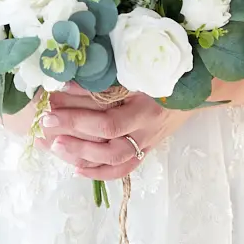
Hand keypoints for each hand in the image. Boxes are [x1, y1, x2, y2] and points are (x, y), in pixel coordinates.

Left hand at [38, 83, 195, 180]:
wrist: (198, 86)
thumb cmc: (164, 73)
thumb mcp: (136, 72)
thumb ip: (105, 80)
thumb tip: (66, 84)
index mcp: (146, 109)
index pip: (108, 124)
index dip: (77, 120)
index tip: (51, 110)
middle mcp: (147, 131)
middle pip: (108, 147)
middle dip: (74, 139)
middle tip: (45, 127)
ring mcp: (148, 143)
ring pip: (114, 162)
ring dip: (82, 156)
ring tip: (55, 146)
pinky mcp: (148, 150)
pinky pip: (124, 168)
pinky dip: (99, 172)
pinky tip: (76, 168)